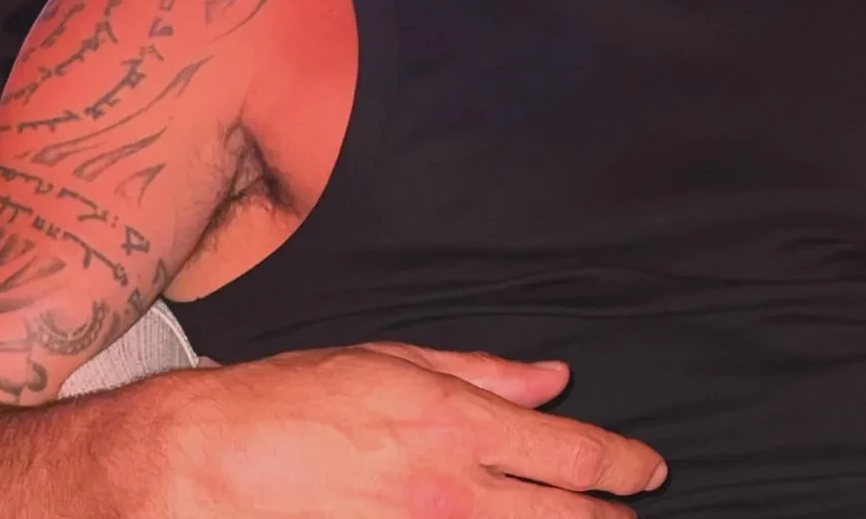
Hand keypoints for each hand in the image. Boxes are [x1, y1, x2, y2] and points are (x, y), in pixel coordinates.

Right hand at [149, 341, 666, 517]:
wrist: (217, 462)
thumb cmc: (301, 398)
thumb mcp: (396, 361)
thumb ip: (482, 372)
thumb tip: (550, 379)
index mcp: (457, 423)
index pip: (569, 452)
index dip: (621, 462)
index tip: (648, 469)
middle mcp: (455, 491)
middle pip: (564, 518)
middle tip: (638, 515)